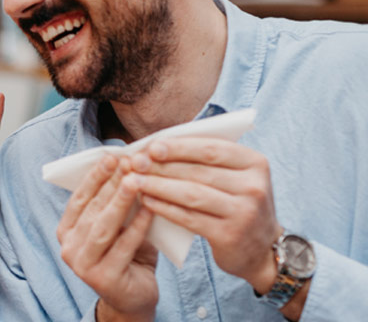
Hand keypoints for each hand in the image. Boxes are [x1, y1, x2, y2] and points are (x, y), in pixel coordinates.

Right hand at [57, 156, 158, 320]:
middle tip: (128, 162)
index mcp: (66, 232)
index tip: (111, 156)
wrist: (134, 298)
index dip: (94, 177)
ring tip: (136, 181)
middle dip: (110, 184)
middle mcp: (68, 248)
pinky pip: (123, 247)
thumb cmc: (128, 256)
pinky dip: (138, 227)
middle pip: (91, 210)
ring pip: (103, 227)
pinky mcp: (103, 279)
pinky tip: (150, 209)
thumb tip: (130, 166)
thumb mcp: (119, 227)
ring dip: (120, 202)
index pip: (79, 198)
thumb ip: (117, 205)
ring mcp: (83, 266)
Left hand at [126, 138, 283, 293]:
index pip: (212, 149)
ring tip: (134, 181)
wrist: (259, 249)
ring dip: (158, 186)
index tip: (151, 146)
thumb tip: (156, 146)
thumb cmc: (235, 203)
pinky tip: (147, 201)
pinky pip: (189, 218)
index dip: (179, 147)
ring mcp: (244, 212)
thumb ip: (205, 159)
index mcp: (255, 163)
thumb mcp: (234, 177)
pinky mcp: (229, 235)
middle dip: (162, 166)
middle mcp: (254, 186)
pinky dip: (165, 208)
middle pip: (199, 171)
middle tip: (135, 163)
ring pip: (192, 194)